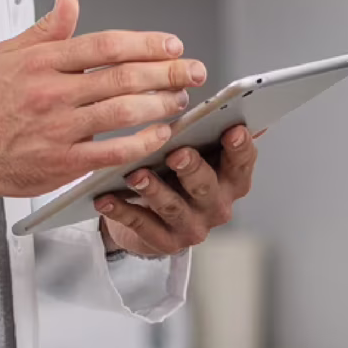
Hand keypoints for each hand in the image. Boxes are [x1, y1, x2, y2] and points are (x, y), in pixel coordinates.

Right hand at [0, 0, 205, 202]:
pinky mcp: (63, 161)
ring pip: (123, 112)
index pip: (106, 45)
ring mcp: (59, 128)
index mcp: (44, 61)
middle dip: (167, 72)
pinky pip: (113, 151)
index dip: (146, 44)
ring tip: (180, 99)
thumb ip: (49, 27)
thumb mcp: (11, 53)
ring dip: (160, 105)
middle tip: (192, 71)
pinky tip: (161, 135)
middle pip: (123, 77)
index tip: (172, 45)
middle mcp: (53, 92)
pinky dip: (142, 142)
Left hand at [95, 124, 259, 256]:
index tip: (233, 129)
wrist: (160, 220)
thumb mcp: (203, 155)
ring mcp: (191, 226)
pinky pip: (140, 225)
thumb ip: (214, 132)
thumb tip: (237, 106)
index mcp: (232, 180)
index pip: (242, 162)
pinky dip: (121, 211)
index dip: (240, 147)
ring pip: (171, 207)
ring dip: (153, 190)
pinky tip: (104, 198)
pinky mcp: (164, 242)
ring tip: (135, 175)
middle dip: (192, 168)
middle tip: (177, 153)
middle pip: (206, 186)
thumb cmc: (183, 176)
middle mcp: (217, 206)